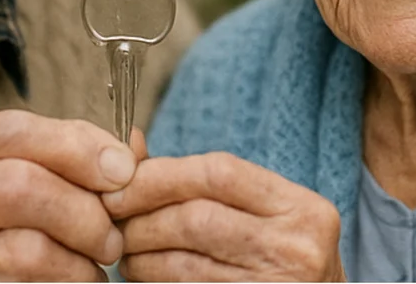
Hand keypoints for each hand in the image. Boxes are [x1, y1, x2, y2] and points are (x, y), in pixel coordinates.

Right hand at [0, 110, 137, 280]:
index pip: (11, 130)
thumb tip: (128, 151)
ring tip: (93, 271)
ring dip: (79, 263)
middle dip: (84, 212)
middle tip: (112, 238)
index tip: (122, 169)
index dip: (76, 145)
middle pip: (22, 185)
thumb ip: (50, 161)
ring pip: (28, 249)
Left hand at [102, 152, 344, 281]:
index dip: (159, 176)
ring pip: (184, 265)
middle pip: (196, 219)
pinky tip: (145, 276)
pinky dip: (157, 282)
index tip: (120, 185)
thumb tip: (128, 145)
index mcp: (301, 209)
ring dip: (141, 257)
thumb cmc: (280, 257)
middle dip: (142, 219)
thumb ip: (200, 179)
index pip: (218, 174)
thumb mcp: (263, 212)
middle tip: (113, 221)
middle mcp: (296, 249)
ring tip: (126, 253)